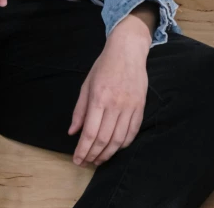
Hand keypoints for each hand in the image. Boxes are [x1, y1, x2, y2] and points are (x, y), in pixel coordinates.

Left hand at [68, 14, 149, 167]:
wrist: (128, 51)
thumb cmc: (104, 66)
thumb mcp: (86, 84)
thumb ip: (80, 110)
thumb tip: (72, 132)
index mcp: (99, 98)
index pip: (90, 132)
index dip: (83, 150)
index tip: (77, 160)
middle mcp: (115, 105)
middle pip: (104, 139)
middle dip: (93, 155)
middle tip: (86, 162)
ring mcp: (130, 107)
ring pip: (119, 140)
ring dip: (107, 154)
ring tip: (98, 159)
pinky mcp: (140, 108)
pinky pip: (132, 133)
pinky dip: (122, 145)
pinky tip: (114, 148)